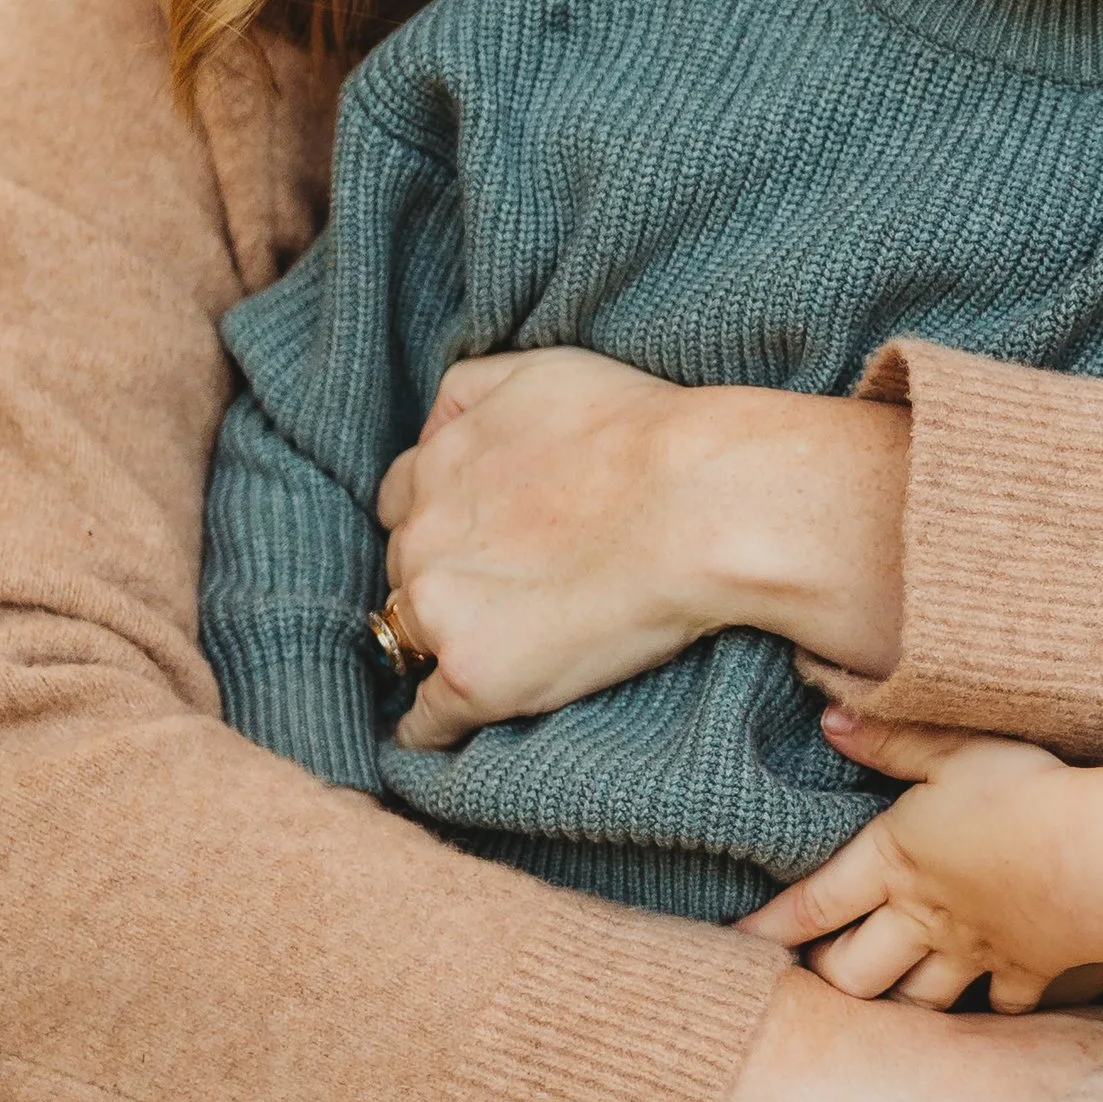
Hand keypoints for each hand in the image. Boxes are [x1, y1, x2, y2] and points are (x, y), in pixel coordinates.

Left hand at [380, 351, 711, 747]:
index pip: (402, 502)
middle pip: (406, 568)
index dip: (444, 523)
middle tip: (509, 594)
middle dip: (444, 577)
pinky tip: (455, 731)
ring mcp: (440, 605)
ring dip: (438, 645)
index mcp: (437, 461)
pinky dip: (433, 728)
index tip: (480, 543)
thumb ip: (466, 392)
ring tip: (495, 658)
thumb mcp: (538, 370)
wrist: (699, 505)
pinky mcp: (472, 673)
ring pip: (409, 638)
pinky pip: (424, 721)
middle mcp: (422, 531)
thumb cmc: (642, 432)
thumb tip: (430, 428)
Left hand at [741, 717, 1102, 1008]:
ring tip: (879, 1003)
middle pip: (853, 973)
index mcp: (895, 863)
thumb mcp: (954, 751)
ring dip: (895, 1005)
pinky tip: (982, 1009)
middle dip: (825, 980)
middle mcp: (925, 920)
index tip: (733, 942)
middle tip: (808, 977)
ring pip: (916, 1001)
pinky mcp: (1030, 972)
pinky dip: (987, 1013)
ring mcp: (977, 953)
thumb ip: (890, 740)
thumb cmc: (1025, 795)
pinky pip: (999, 1011)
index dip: (767, 926)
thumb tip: (828, 718)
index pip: (812, 903)